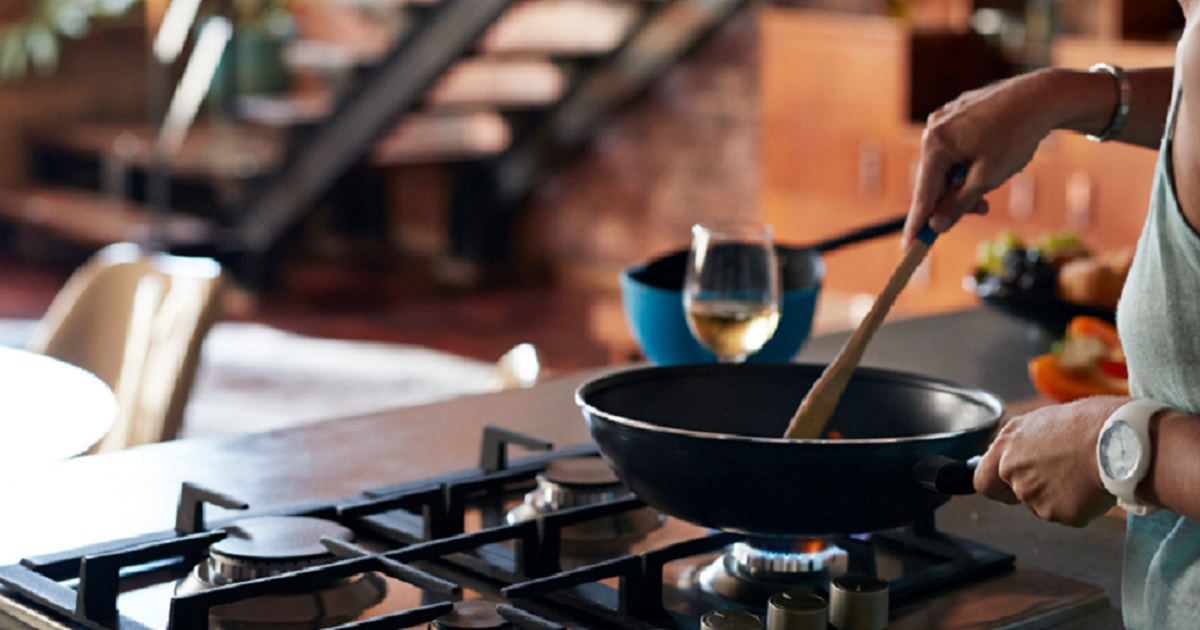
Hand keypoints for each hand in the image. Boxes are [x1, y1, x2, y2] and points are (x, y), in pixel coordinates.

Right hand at [903, 70, 1067, 246]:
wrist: (1042, 95)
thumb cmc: (1015, 136)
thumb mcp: (988, 178)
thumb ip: (958, 204)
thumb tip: (936, 225)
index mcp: (935, 143)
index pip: (923, 194)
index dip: (917, 225)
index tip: (909, 249)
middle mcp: (933, 128)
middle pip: (934, 178)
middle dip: (953, 199)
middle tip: (982, 211)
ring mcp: (945, 119)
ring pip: (946, 164)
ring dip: (963, 181)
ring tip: (992, 184)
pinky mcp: (958, 114)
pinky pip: (955, 148)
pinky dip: (968, 162)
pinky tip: (990, 159)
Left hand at [974, 396, 1129, 526]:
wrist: (1121, 439)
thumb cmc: (1092, 421)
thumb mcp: (1048, 420)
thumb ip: (1029, 442)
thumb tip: (1031, 450)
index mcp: (1008, 444)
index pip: (982, 479)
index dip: (996, 486)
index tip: (1007, 489)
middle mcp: (1013, 470)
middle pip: (1018, 494)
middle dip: (1038, 489)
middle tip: (1063, 476)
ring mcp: (1033, 494)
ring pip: (1044, 506)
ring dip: (1060, 496)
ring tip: (1084, 472)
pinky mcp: (1057, 513)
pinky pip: (1069, 515)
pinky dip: (1081, 506)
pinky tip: (1094, 485)